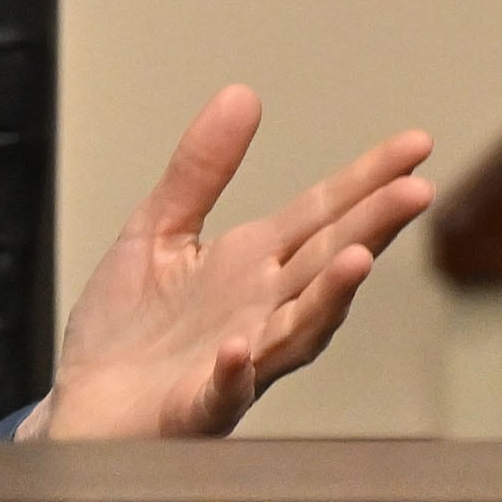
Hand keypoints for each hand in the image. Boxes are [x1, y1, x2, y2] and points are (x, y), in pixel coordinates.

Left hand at [23, 84, 432, 439]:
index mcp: (250, 266)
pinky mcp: (196, 407)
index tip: (417, 144)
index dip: (366, 179)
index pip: (320, 214)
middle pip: (324, 265)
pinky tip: (240, 348)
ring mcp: (237, 363)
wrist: (83, 408)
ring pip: (296, 331)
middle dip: (370, 229)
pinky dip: (234, 371)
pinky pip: (221, 391)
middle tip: (416, 191)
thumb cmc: (127, 329)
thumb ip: (199, 170)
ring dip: (326, 299)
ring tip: (355, 260)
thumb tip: (242, 93)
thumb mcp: (157, 230)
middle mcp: (260, 312)